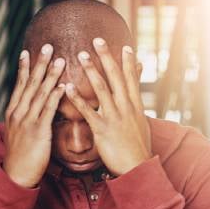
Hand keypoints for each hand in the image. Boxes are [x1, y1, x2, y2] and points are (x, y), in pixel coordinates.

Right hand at [3, 44, 65, 187]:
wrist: (17, 175)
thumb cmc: (22, 156)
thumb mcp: (21, 133)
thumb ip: (28, 119)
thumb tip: (35, 110)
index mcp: (14, 112)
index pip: (20, 85)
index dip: (24, 68)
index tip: (28, 51)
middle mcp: (18, 113)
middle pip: (30, 83)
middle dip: (39, 64)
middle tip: (48, 46)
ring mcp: (27, 121)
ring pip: (39, 93)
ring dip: (50, 75)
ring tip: (60, 59)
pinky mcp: (38, 131)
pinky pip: (48, 110)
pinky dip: (55, 96)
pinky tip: (62, 85)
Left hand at [65, 38, 150, 175]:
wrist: (138, 168)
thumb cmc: (138, 149)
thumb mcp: (142, 125)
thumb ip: (137, 109)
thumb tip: (138, 101)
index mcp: (136, 107)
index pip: (132, 80)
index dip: (129, 63)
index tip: (125, 47)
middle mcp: (126, 108)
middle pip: (116, 78)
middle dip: (107, 58)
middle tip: (98, 40)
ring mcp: (114, 117)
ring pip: (102, 89)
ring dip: (91, 70)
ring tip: (81, 55)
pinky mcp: (102, 129)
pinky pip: (87, 110)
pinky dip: (77, 97)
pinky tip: (67, 86)